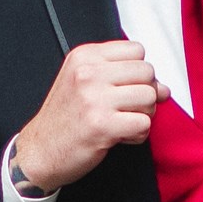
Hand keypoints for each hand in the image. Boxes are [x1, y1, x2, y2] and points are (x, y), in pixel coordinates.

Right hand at [12, 40, 160, 192]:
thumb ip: (120, 76)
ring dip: (144, 115)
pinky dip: (138, 134)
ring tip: (123, 122)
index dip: (138, 72)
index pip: (136, 50)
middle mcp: (88, 73)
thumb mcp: (82, 82)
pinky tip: (121, 136)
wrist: (39, 151)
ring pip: (149, 97)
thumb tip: (163, 87)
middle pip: (147, 72)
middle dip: (145, 93)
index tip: (126, 88)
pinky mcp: (102, 126)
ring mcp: (95, 99)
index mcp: (84, 57)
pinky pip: (144, 124)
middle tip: (127, 109)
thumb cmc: (64, 119)